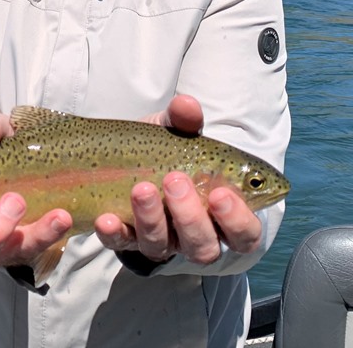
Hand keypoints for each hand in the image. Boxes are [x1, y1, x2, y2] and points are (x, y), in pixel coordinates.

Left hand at [93, 94, 262, 263]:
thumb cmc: (167, 150)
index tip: (220, 193)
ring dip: (152, 219)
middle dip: (191, 217)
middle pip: (204, 247)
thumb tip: (186, 104)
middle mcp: (194, 234)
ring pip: (162, 246)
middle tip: (175, 180)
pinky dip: (114, 233)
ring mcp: (160, 239)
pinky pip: (121, 243)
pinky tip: (106, 218)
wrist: (125, 159)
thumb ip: (184, 121)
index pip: (245, 233)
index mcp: (222, 213)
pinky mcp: (126, 238)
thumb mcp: (176, 133)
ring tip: (141, 189)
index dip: (238, 220)